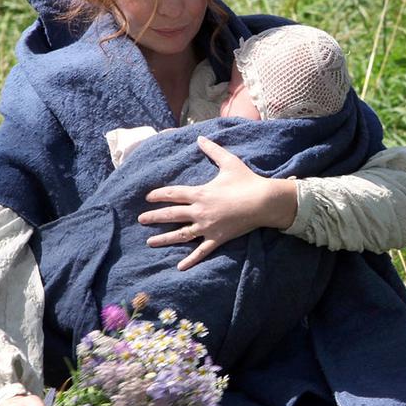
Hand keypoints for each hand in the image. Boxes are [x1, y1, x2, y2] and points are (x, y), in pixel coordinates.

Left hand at [139, 136, 297, 270]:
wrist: (264, 202)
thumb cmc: (247, 181)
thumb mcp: (229, 162)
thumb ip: (213, 150)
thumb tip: (200, 137)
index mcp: (200, 193)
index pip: (173, 194)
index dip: (159, 195)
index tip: (148, 197)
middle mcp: (200, 211)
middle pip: (172, 215)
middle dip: (154, 217)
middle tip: (141, 220)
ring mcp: (208, 227)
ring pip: (181, 235)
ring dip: (164, 239)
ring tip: (150, 242)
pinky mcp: (218, 238)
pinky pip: (201, 252)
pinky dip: (191, 260)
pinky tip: (179, 267)